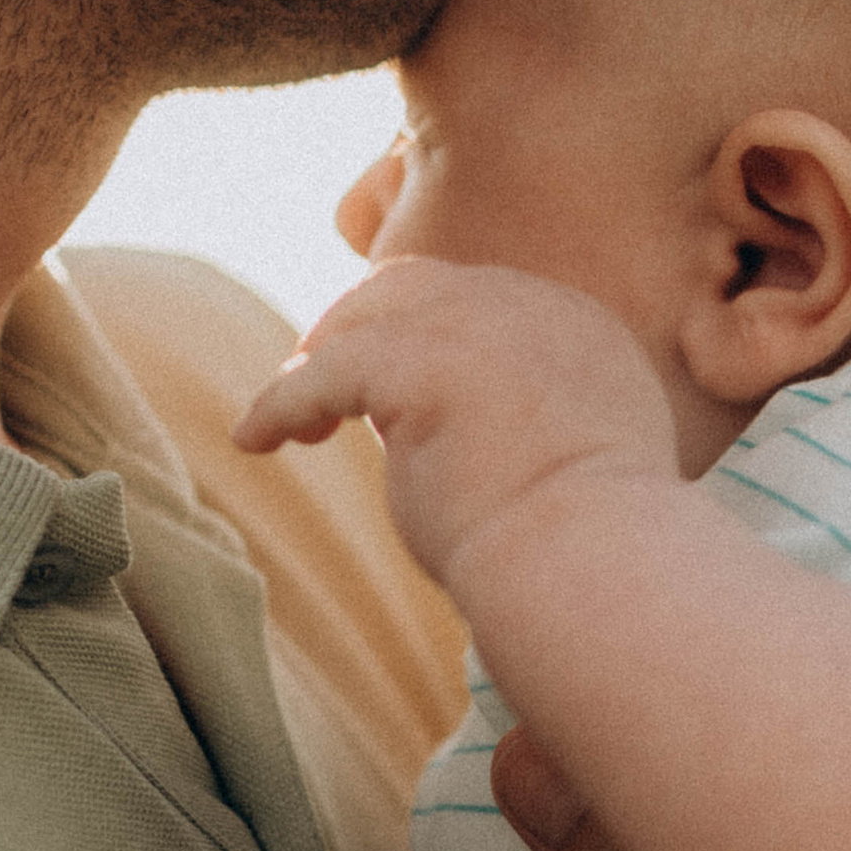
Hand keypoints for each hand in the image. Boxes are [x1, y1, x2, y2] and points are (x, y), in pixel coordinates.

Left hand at [232, 255, 678, 603]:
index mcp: (578, 326)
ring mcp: (474, 320)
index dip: (424, 336)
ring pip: (367, 311)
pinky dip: (281, 404)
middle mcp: (529, 304)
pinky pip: (323, 371)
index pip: (480, 305)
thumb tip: (458, 440)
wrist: (595, 564)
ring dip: (323, 354)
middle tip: (323, 377)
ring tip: (289, 411)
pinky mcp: (416, 358)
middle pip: (419, 286)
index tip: (390, 386)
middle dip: (365, 325)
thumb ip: (525, 421)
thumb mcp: (571, 456)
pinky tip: (255, 440)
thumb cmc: (586, 547)